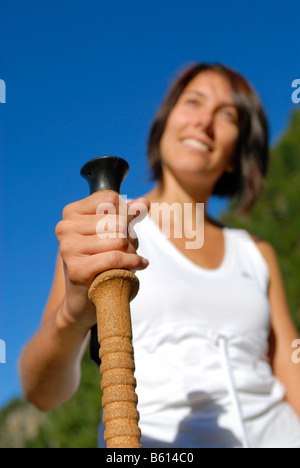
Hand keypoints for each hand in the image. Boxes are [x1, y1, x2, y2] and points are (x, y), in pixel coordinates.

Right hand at [55, 191, 148, 329]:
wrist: (84, 299)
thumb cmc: (100, 261)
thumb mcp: (113, 233)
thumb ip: (128, 216)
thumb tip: (143, 203)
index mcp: (71, 213)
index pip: (110, 199)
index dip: (126, 212)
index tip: (127, 226)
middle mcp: (65, 227)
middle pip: (118, 220)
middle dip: (131, 236)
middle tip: (129, 248)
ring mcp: (68, 248)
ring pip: (119, 240)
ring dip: (132, 251)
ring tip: (130, 259)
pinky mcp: (77, 269)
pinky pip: (116, 258)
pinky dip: (134, 262)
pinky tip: (139, 265)